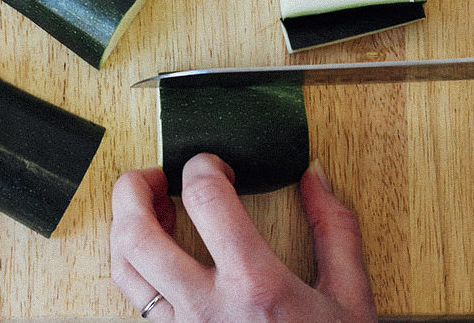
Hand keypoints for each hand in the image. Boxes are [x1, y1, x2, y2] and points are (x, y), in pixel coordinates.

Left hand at [109, 152, 376, 321]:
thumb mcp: (350, 298)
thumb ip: (335, 230)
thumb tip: (314, 177)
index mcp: (254, 284)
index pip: (204, 199)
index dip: (202, 165)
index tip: (214, 166)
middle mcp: (207, 310)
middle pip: (139, 234)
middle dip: (134, 189)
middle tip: (154, 175)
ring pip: (124, 270)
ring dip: (125, 227)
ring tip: (146, 208)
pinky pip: (136, 303)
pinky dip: (135, 267)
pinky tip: (157, 256)